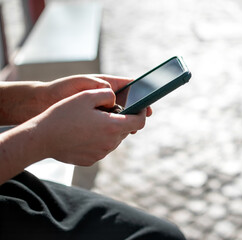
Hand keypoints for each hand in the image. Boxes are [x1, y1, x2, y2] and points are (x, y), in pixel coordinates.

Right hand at [33, 88, 147, 165]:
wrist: (41, 138)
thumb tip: (116, 100)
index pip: (139, 122)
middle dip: (121, 119)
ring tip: (92, 121)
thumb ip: (107, 94)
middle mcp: (110, 143)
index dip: (142, 113)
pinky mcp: (91, 160)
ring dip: (109, 130)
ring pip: (113, 139)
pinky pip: (102, 148)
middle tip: (107, 111)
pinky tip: (83, 133)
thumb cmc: (63, 114)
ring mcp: (101, 154)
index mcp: (112, 127)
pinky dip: (98, 140)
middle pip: (125, 130)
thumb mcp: (86, 95)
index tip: (139, 107)